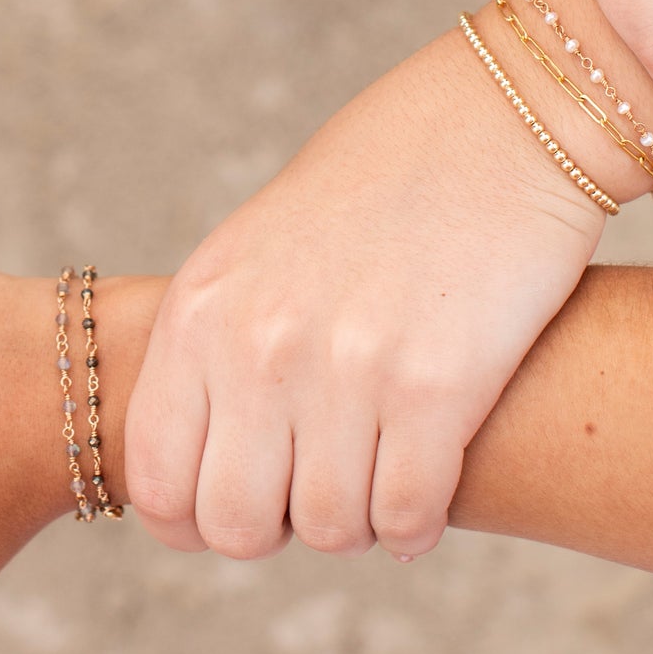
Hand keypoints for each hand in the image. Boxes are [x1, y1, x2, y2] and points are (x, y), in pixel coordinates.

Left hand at [126, 16, 610, 563]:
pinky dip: (417, 522)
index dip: (194, 520)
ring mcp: (346, 369)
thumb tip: (208, 464)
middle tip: (315, 489)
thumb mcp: (258, 249)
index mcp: (200, 310)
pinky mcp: (437, 387)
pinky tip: (427, 488)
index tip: (240, 504)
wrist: (496, 122)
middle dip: (278, 527)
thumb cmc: (378, 184)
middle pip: (236, 525)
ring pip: (331, 530)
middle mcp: (259, 345)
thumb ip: (223, 345)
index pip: (156, 482)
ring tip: (376, 477)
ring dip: (357, 523)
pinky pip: (408, 517)